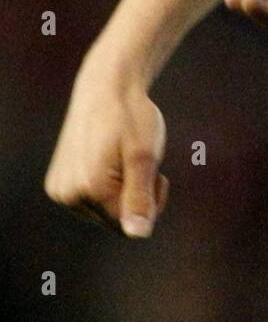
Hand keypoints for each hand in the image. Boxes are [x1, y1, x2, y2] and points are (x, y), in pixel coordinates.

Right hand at [44, 66, 169, 237]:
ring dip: (120, 191)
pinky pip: (90, 200)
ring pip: (102, 210)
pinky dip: (104, 185)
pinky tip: (107, 159)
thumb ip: (140, 197)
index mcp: (90, 189)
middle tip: (139, 163)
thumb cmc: (131, 117)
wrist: (105, 87)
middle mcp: (68, 194)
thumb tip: (138, 234)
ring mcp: (60, 190)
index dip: (150, 203)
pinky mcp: (57, 184)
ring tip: (121, 157)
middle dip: (134, 197)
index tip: (157, 174)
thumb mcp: (144, 156)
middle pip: (114, 220)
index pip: (128, 224)